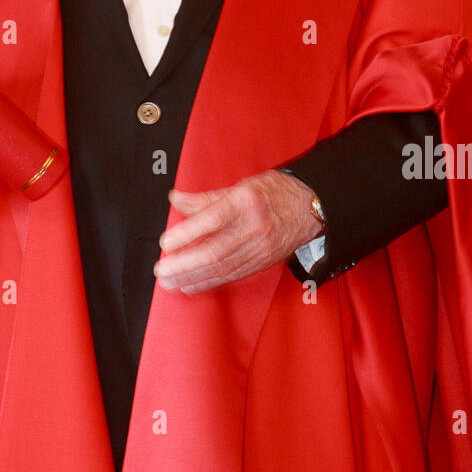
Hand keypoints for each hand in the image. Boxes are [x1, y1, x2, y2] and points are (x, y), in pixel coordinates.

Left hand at [154, 169, 323, 294]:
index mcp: (246, 201)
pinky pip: (232, 276)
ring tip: (169, 281)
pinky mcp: (262, 262)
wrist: (310, 208)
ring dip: (192, 277)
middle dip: (185, 264)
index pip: (213, 219)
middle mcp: (254, 227)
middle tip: (161, 269)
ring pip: (222, 268)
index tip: (166, 242)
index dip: (188, 233)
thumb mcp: (240, 186)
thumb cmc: (274, 193)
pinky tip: (191, 285)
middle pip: (215, 250)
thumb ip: (205, 198)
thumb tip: (176, 199)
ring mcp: (260, 248)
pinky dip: (209, 282)